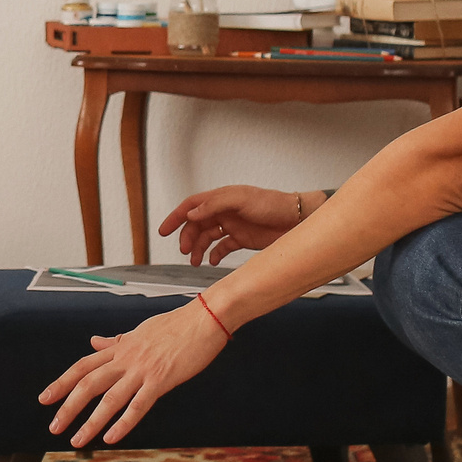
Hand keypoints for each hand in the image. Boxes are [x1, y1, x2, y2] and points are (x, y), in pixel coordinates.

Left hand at [37, 299, 228, 446]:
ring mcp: (142, 370)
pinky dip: (123, 423)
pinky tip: (111, 438)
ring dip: (90, 422)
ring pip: (109, 398)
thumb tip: (94, 340)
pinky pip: (138, 405)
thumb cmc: (177, 325)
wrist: (205, 318)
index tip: (45, 398)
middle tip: (53, 427)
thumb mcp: (140, 330)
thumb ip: (117, 340)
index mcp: (121, 348)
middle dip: (68, 406)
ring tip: (77, 441)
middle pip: (88, 383)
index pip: (83, 366)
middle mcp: (126, 359)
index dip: (62, 382)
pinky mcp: (161, 380)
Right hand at [159, 184, 305, 264]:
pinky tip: (212, 262)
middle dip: (187, 238)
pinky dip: (215, 255)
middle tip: (185, 251)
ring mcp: (233, 226)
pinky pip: (222, 247)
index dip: (176, 217)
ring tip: (195, 261)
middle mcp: (225, 212)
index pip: (192, 206)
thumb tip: (192, 212)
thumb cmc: (274, 205)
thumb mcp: (242, 200)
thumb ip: (215, 205)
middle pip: (197, 225)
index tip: (164, 230)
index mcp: (222, 199)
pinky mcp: (243, 239)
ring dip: (199, 249)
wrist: (298, 220)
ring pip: (208, 238)